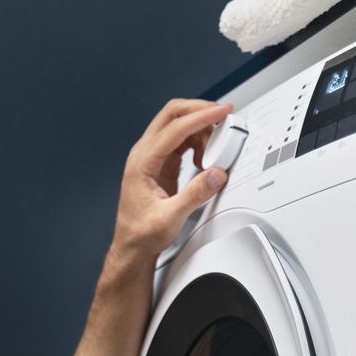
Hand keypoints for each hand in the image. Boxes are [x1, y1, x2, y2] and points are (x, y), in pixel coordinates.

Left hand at [112, 99, 234, 260]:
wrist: (133, 245)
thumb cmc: (141, 233)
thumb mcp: (170, 218)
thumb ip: (195, 195)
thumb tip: (216, 174)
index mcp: (141, 163)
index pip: (174, 129)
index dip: (200, 117)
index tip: (221, 112)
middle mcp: (143, 155)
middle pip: (172, 115)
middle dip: (199, 110)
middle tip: (223, 115)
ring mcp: (151, 157)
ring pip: (177, 126)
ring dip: (200, 129)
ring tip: (214, 149)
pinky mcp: (160, 163)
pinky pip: (181, 140)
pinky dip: (197, 142)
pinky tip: (203, 159)